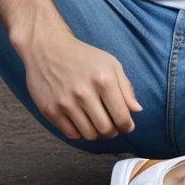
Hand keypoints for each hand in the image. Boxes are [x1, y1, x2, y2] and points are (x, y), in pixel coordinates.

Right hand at [17, 15, 142, 140]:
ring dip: (96, 133)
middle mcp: (84, 93)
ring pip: (89, 135)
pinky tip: (82, 122)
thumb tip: (136, 110)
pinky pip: (71, 134)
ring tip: (96, 123)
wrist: (47, 48)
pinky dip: (80, 133)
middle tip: (111, 125)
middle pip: (106, 129)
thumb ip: (126, 87)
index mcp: (103, 80)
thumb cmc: (83, 56)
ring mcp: (65, 103)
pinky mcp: (50, 110)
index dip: (127, 126)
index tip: (126, 125)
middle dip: (113, 131)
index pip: (121, 117)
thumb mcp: (110, 63)